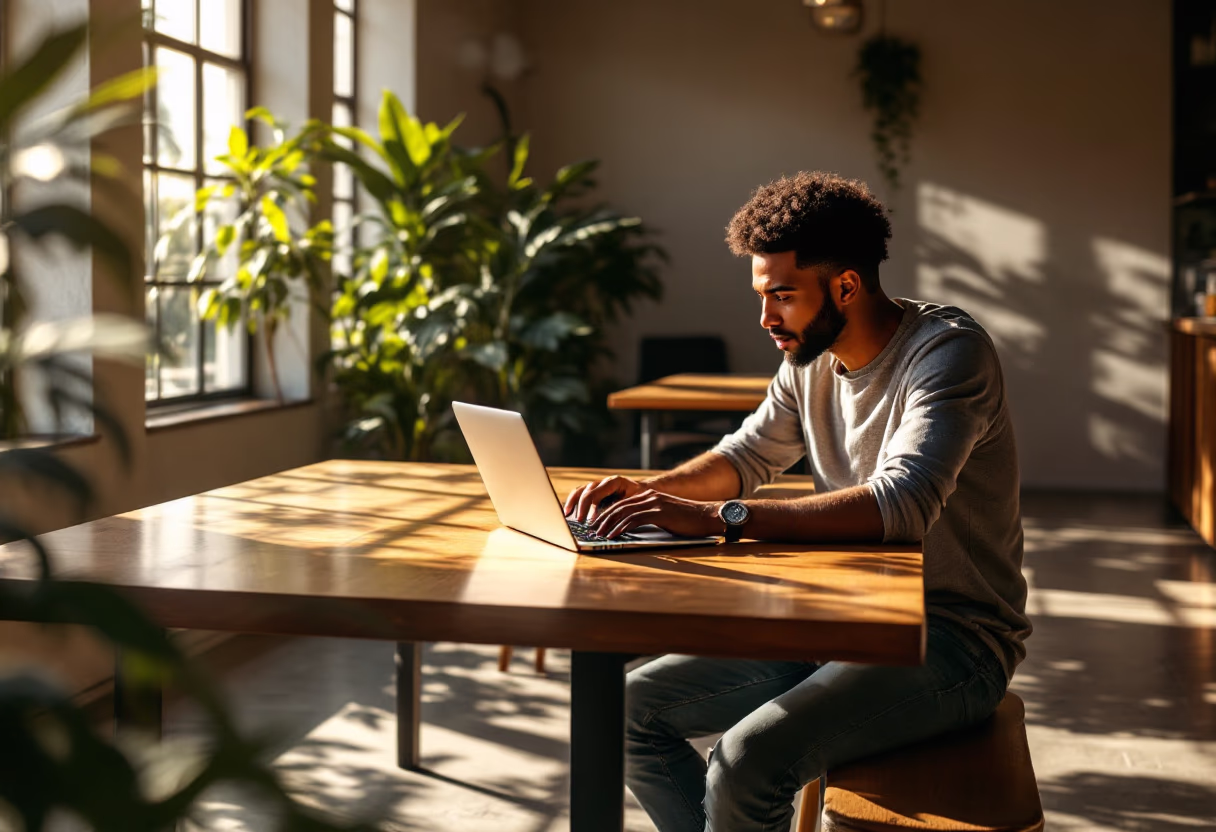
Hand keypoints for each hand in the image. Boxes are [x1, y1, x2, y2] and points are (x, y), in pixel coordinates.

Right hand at [564, 475, 648, 522]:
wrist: (643, 488)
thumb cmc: (640, 496)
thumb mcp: (635, 501)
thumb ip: (623, 508)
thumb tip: (613, 520)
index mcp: (614, 482)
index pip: (597, 493)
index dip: (591, 507)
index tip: (589, 520)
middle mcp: (603, 482)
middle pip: (587, 492)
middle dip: (581, 507)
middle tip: (579, 521)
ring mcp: (597, 485)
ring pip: (580, 490)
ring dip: (573, 502)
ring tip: (567, 514)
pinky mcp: (594, 490)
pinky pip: (580, 494)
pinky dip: (573, 502)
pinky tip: (568, 511)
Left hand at [592, 490, 721, 539]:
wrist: (708, 516)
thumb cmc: (689, 520)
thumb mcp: (666, 515)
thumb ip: (650, 517)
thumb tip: (634, 529)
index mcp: (650, 496)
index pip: (622, 503)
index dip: (607, 513)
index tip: (597, 523)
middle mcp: (649, 496)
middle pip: (619, 506)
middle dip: (603, 518)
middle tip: (592, 530)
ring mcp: (654, 503)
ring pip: (623, 512)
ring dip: (608, 524)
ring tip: (598, 535)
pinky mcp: (659, 512)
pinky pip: (634, 520)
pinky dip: (621, 528)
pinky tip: (613, 536)